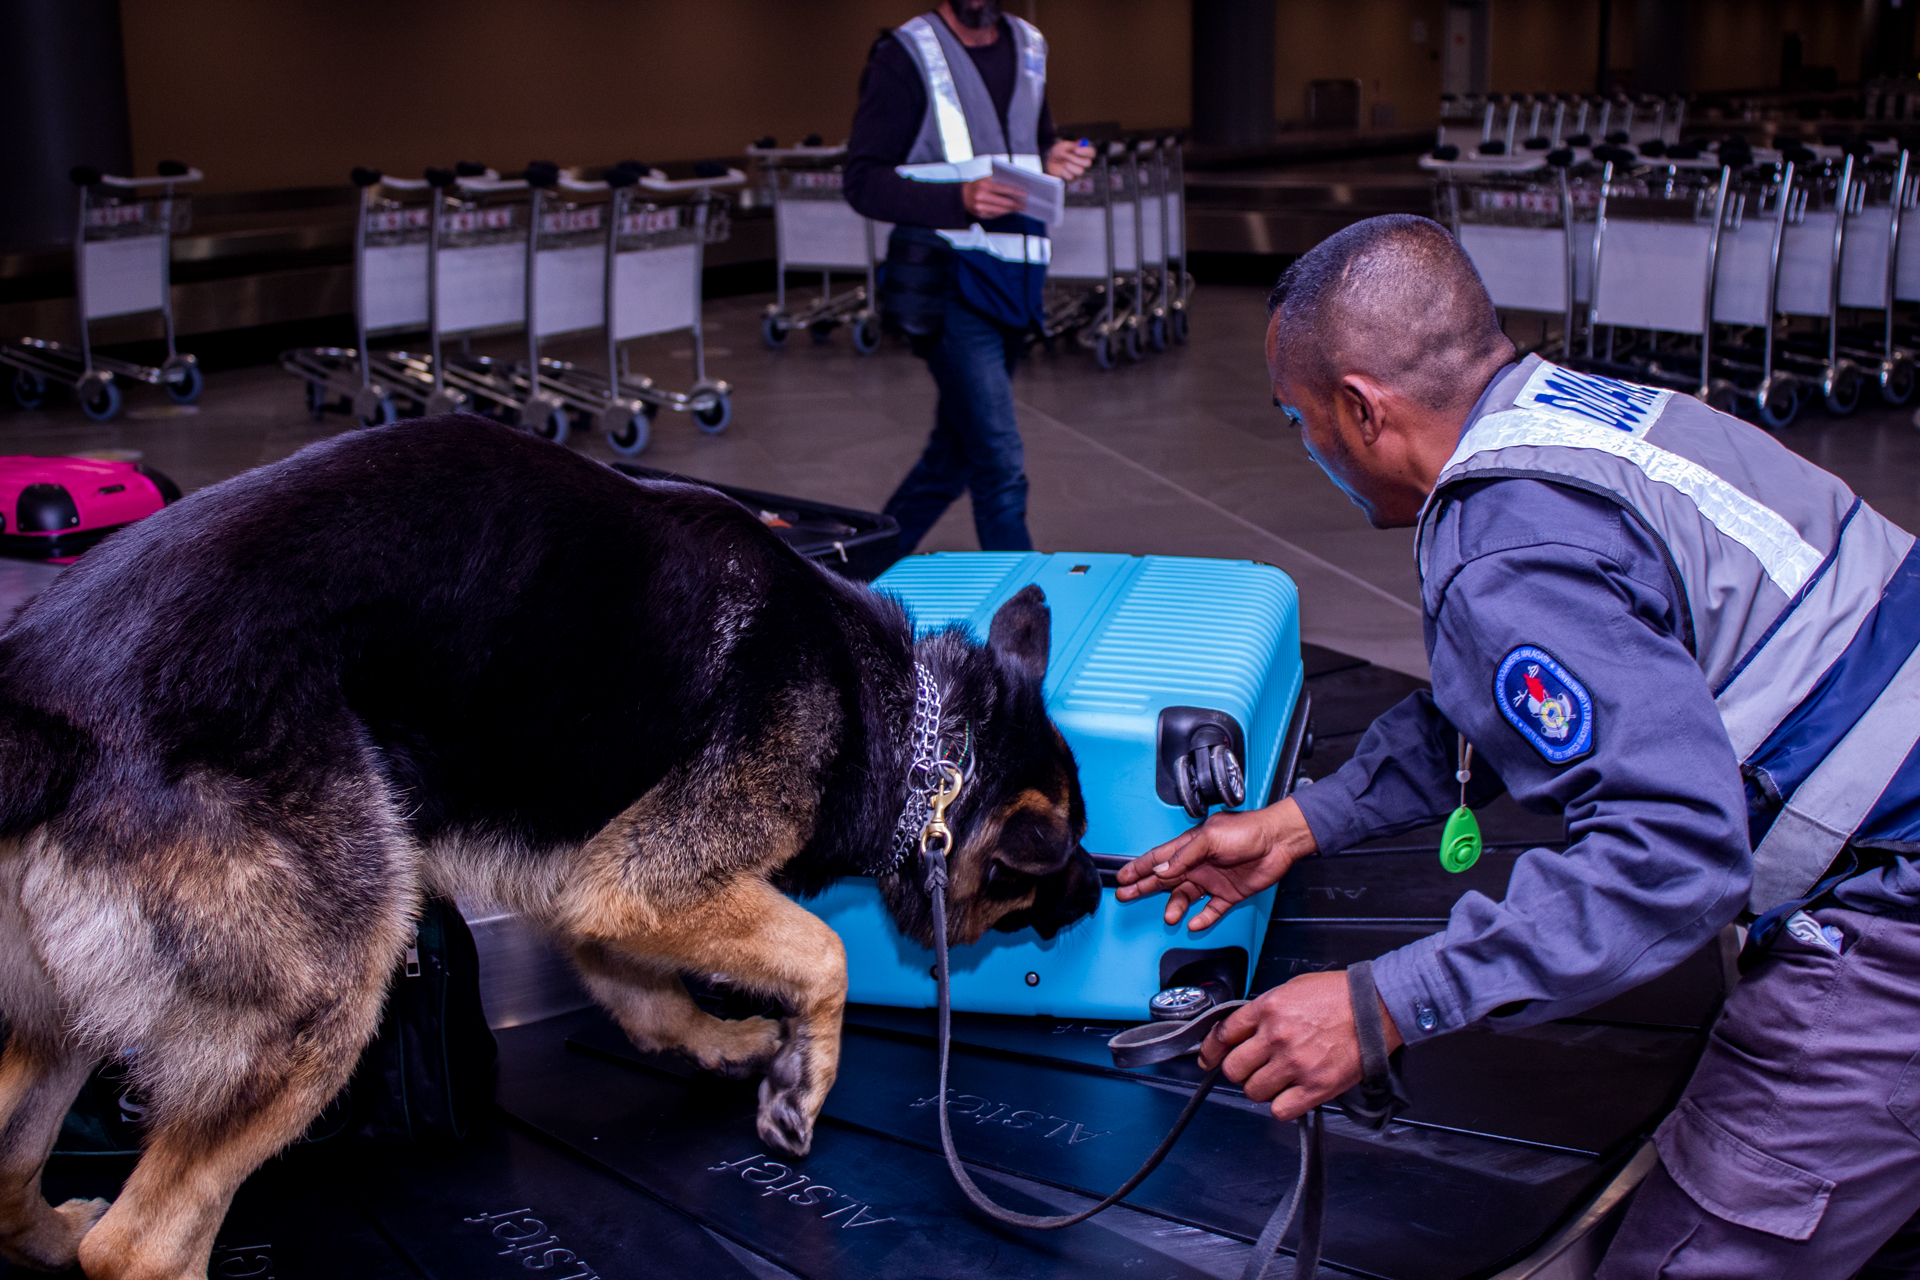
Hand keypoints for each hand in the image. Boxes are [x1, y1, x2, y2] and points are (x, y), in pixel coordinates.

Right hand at [962, 177, 1027, 218]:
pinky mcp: (980, 215)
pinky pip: (995, 215)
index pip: (1004, 189)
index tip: (1025, 194)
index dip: (1016, 192)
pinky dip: (1004, 213)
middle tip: (1024, 205)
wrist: (961, 196)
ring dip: (1012, 210)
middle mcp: (981, 197)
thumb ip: (998, 182)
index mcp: (984, 185)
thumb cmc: (978, 185)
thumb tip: (1016, 188)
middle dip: (1016, 204)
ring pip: (1001, 210)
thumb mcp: (986, 180)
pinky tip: (1010, 211)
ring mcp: (980, 207)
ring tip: (1019, 208)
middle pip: (1004, 202)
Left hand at [1045, 139, 1093, 180]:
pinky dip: (1065, 171)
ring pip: (1080, 171)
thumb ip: (1073, 145)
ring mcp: (1079, 170)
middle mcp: (1083, 161)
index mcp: (1084, 152)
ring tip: (1064, 162)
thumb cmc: (1058, 151)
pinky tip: (1062, 168)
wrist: (1049, 160)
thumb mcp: (1064, 146)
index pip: (1092, 152)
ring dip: (1070, 165)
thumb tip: (1082, 143)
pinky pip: (1071, 176)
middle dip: (1076, 159)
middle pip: (1088, 163)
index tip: (1076, 150)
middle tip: (1067, 156)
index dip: (1086, 151)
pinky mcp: (1073, 177)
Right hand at [1114, 798, 1316, 930]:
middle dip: (1144, 888)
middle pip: (1164, 880)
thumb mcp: (1210, 838)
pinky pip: (1211, 910)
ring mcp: (1212, 881)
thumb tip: (1162, 870)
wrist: (1278, 842)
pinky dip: (1202, 918)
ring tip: (1170, 916)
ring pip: (1185, 898)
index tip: (1122, 878)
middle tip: (1126, 896)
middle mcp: (1198, 864)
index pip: (1158, 859)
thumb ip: (1184, 856)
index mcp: (1190, 847)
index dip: (1139, 868)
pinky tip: (1194, 924)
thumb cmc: (1247, 831)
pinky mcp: (1229, 894)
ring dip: (1175, 907)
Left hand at [1199, 971, 1402, 1120]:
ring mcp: (1294, 1064)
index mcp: (1267, 1009)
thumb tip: (1244, 1030)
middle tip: (1250, 1069)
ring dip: (1261, 1089)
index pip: (1223, 1035)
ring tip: (1277, 1080)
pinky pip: (1280, 1110)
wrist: (1376, 1008)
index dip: (1211, 1051)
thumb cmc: (1338, 995)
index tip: (1208, 1059)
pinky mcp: (1315, 1086)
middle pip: (1233, 1069)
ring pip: (1253, 1091)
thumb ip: (1264, 1010)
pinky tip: (1291, 1094)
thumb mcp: (1291, 988)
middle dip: (1238, 1071)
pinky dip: (1282, 1106)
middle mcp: (1276, 1037)